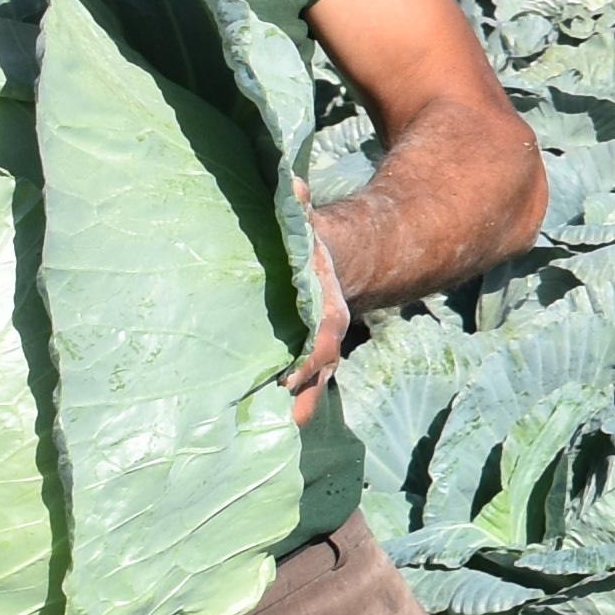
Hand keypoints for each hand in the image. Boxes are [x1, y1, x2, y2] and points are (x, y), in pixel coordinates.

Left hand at [288, 203, 358, 415]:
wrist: (345, 260)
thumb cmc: (317, 242)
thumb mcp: (311, 223)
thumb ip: (300, 207)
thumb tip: (292, 185)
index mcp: (328, 304)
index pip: (324, 332)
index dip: (311, 354)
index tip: (292, 375)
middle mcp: (326, 330)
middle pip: (319, 365)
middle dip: (307, 390)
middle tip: (290, 416)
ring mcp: (317, 345)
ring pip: (312, 380)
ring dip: (300, 403)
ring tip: (283, 429)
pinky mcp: (302, 354)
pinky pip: (299, 381)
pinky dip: (291, 401)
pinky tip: (269, 423)